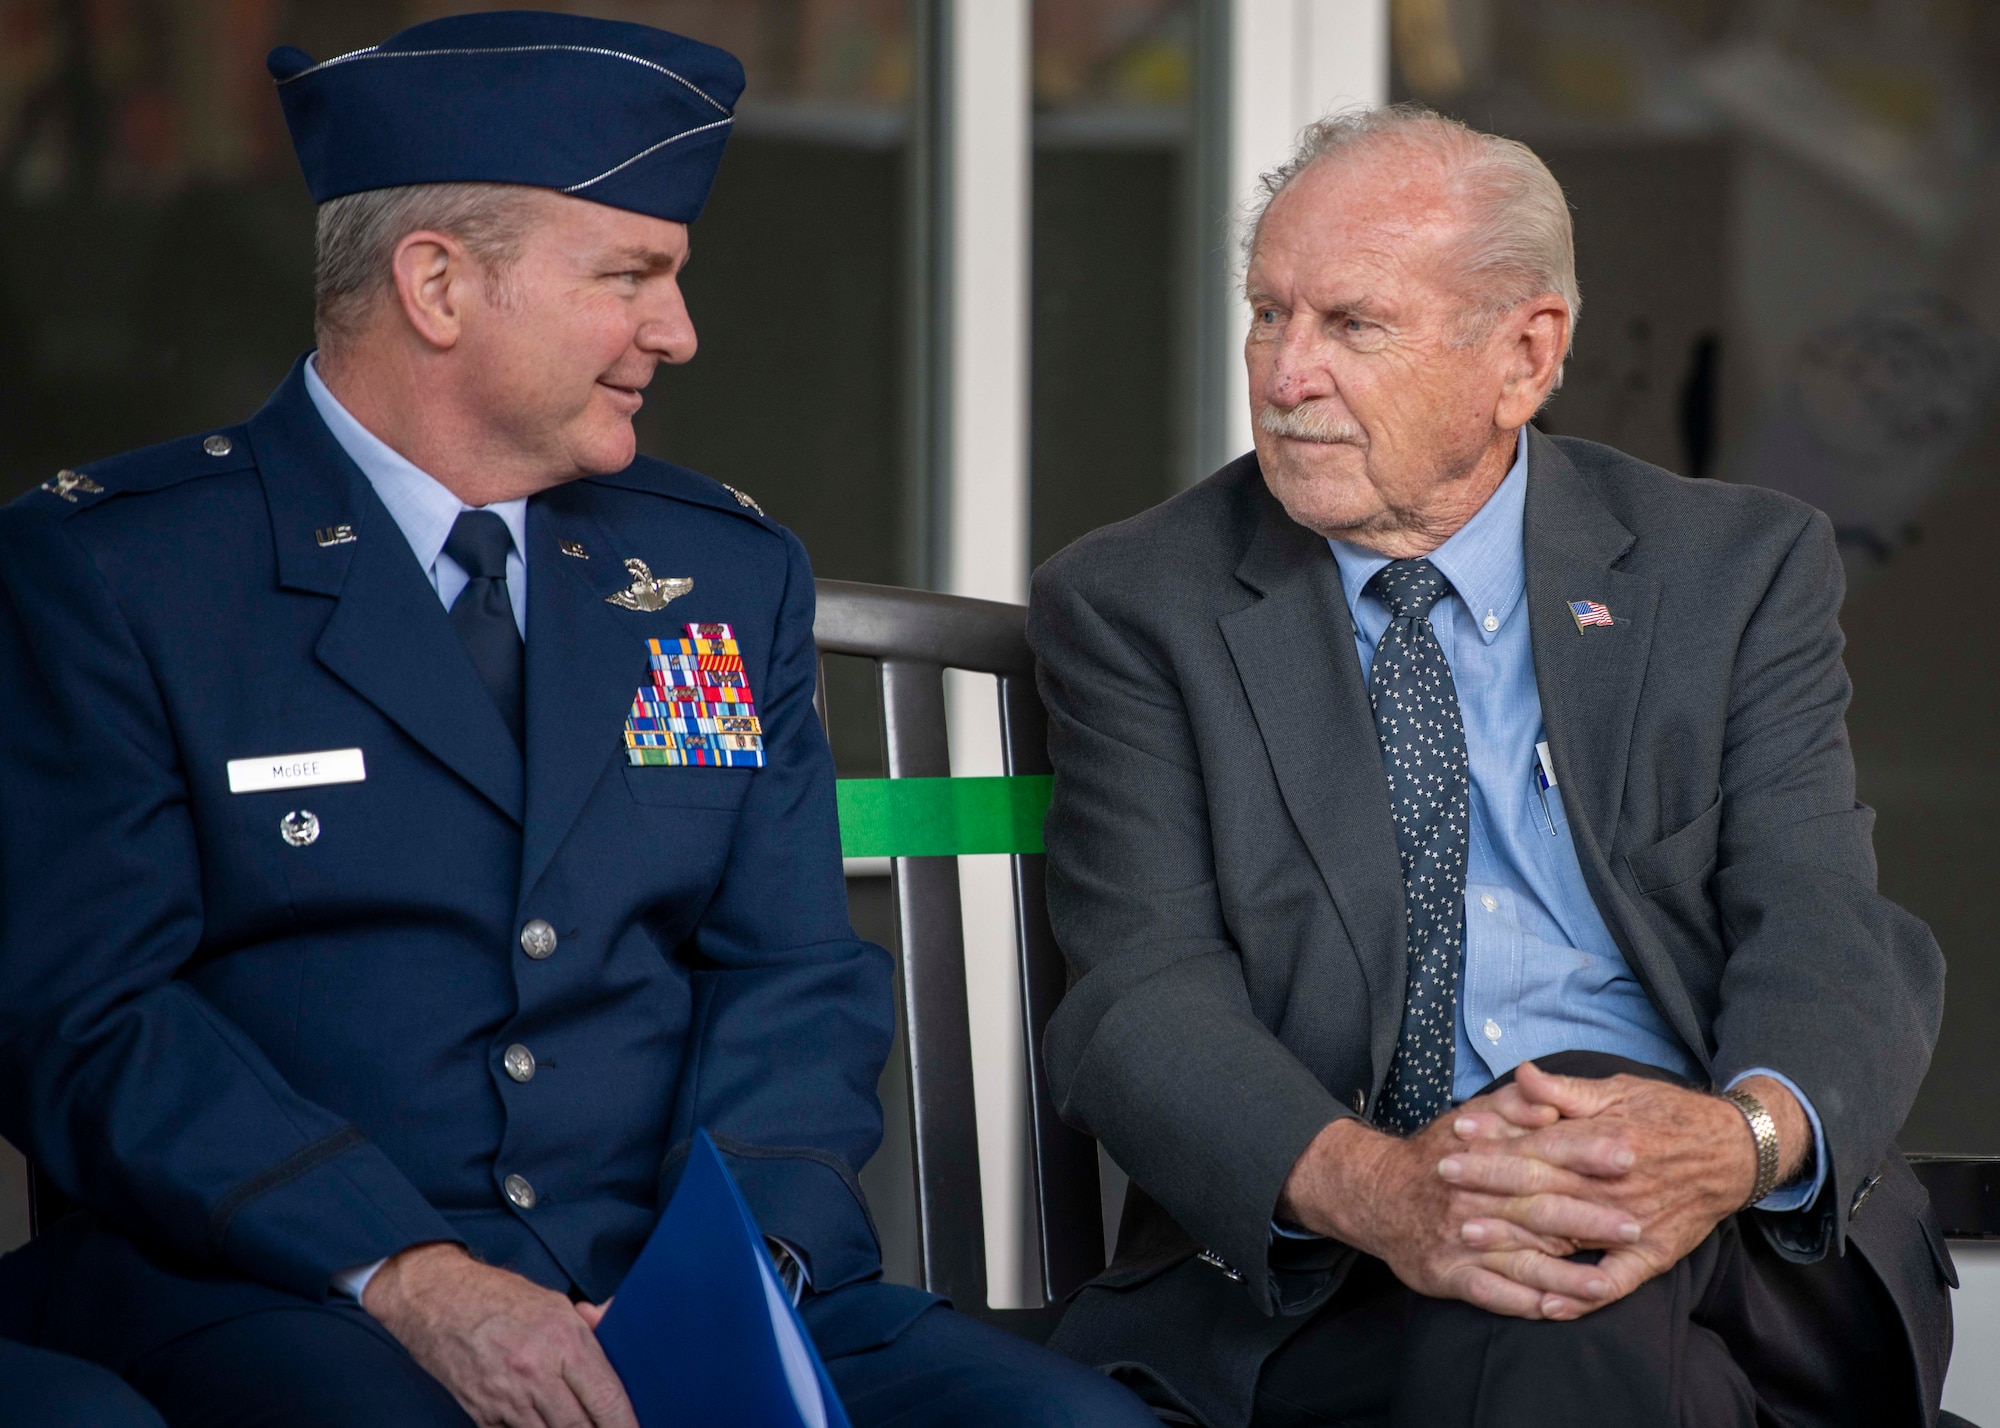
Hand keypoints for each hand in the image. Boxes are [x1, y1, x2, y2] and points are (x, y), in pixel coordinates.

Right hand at [362, 1243, 636, 1427]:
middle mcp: (537, 1374)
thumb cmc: (500, 1298)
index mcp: (564, 1342)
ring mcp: (508, 1399)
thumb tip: (616, 1327)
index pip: (605, 1397)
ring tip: (579, 1427)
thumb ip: (589, 1327)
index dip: (625, 1422)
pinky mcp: (483, 1415)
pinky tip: (544, 1425)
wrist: (437, 1301)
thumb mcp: (554, 1302)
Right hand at [1278, 1099, 1638, 1320]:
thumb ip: (1513, 1106)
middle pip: (1539, 1209)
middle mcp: (1475, 1199)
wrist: (1378, 1195)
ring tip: (1607, 1282)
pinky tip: (1557, 1311)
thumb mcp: (1471, 1117)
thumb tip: (1548, 1103)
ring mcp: (1463, 1241)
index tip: (1628, 1154)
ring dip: (1566, 1274)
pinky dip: (1524, 1303)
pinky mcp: (1451, 1274)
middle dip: (1589, 1219)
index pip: (1542, 1152)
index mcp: (1484, 1156)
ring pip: (1522, 1259)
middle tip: (1636, 1225)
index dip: (1585, 1154)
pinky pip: (1493, 1293)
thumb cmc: (1438, 1154)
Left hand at [1438, 1063, 1808, 1317]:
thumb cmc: (1669, 1114)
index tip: (1456, 1133)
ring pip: (1566, 1233)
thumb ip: (1568, 1091)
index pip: (1541, 1142)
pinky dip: (1582, 1296)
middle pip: (1542, 1186)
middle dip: (1489, 1184)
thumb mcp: (1620, 1090)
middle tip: (1443, 1182)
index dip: (1496, 1138)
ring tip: (1470, 1236)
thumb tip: (1522, 1074)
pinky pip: (1616, 1281)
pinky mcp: (1654, 1254)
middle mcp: (1617, 1185)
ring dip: (1516, 1237)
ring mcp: (1634, 1224)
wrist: (1734, 1152)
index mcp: (1608, 1140)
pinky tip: (1547, 1306)